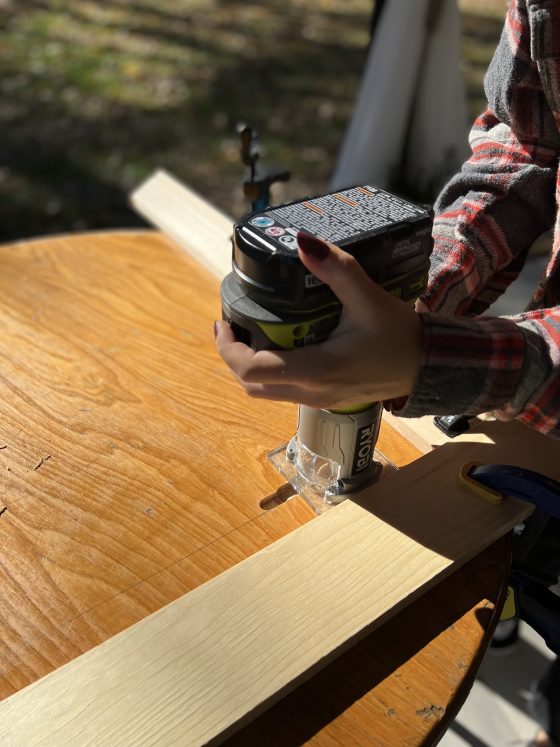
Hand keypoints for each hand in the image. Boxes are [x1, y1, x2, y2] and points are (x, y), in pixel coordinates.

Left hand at [215, 232, 423, 408]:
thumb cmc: (399, 336)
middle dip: (232, 356)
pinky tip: (278, 345)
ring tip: (249, 333)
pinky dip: (269, 372)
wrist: (425, 368)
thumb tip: (302, 242)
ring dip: (249, 366)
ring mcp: (317, 401)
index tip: (224, 322)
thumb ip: (337, 270)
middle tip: (233, 325)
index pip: (252, 370)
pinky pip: (283, 392)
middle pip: (251, 385)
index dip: (228, 348)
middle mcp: (311, 392)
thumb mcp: (369, 298)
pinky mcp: (324, 401)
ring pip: (265, 392)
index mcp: (317, 369)